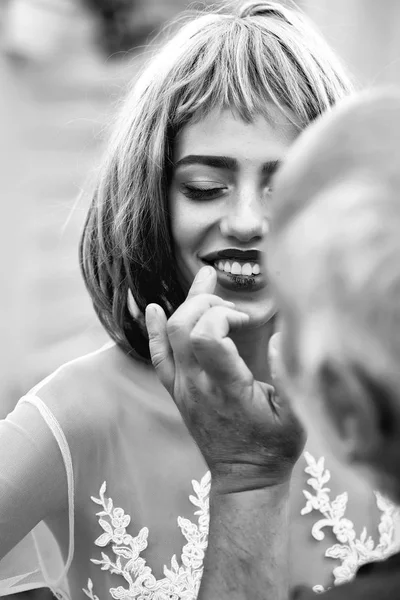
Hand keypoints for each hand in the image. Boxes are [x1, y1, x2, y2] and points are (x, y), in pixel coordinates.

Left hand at [145, 266, 304, 492]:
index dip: (223, 314)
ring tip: (205, 285)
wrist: (245, 478)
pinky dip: (155, 329)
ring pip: (169, 335)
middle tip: (229, 304)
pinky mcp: (177, 391)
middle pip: (183, 326)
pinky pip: (158, 356)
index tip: (245, 318)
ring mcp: (183, 388)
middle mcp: (197, 385)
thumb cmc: (273, 447)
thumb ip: (288, 376)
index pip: (206, 335)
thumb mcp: (296, 416)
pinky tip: (156, 308)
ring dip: (186, 306)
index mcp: (227, 387)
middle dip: (204, 302)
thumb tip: (279, 337)